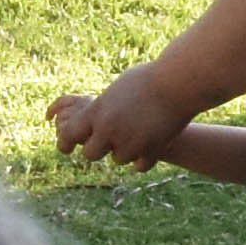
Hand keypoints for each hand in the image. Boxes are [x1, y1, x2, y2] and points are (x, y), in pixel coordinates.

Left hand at [50, 69, 186, 164]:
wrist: (180, 83)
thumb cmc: (149, 78)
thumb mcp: (117, 88)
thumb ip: (102, 107)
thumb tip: (92, 117)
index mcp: (96, 112)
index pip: (67, 136)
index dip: (65, 143)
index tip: (66, 148)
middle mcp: (109, 130)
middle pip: (91, 154)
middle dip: (98, 148)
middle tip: (105, 142)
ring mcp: (131, 143)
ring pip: (119, 159)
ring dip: (124, 151)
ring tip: (135, 136)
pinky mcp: (152, 150)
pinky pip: (140, 166)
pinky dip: (143, 159)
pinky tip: (147, 149)